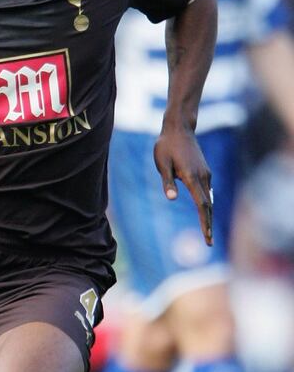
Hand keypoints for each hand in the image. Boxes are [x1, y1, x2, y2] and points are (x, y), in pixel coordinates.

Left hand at [153, 125, 212, 245]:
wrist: (179, 128)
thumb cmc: (166, 146)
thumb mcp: (162, 163)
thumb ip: (167, 182)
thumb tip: (171, 198)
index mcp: (192, 177)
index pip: (201, 205)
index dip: (205, 222)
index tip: (207, 237)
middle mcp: (203, 177)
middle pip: (208, 206)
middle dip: (208, 225)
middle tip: (209, 243)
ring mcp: (205, 174)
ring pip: (208, 199)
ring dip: (208, 216)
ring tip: (207, 233)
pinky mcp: (205, 171)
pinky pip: (206, 191)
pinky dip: (207, 205)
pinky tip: (205, 213)